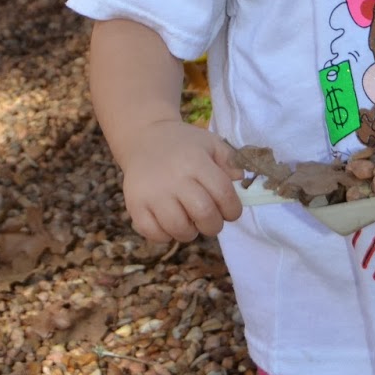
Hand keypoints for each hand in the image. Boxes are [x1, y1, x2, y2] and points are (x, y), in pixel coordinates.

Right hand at [121, 121, 243, 243]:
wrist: (144, 139)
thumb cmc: (183, 144)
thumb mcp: (210, 143)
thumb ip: (230, 160)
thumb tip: (240, 179)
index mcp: (196, 162)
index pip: (223, 194)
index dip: (233, 210)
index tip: (230, 211)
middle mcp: (174, 178)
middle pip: (204, 214)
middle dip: (214, 225)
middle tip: (210, 220)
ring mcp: (152, 194)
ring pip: (179, 229)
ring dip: (190, 232)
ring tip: (189, 221)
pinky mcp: (135, 205)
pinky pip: (154, 234)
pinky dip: (165, 235)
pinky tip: (169, 223)